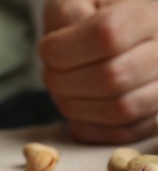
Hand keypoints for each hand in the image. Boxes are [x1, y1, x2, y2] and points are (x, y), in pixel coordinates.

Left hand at [40, 0, 157, 143]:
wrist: (116, 36)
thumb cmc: (90, 16)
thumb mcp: (74, 0)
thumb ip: (66, 13)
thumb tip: (63, 47)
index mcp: (145, 13)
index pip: (105, 36)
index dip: (64, 49)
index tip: (47, 50)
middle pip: (110, 78)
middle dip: (63, 81)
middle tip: (50, 74)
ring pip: (119, 110)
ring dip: (74, 106)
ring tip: (63, 90)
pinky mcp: (155, 116)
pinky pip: (122, 133)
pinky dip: (89, 127)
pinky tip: (76, 107)